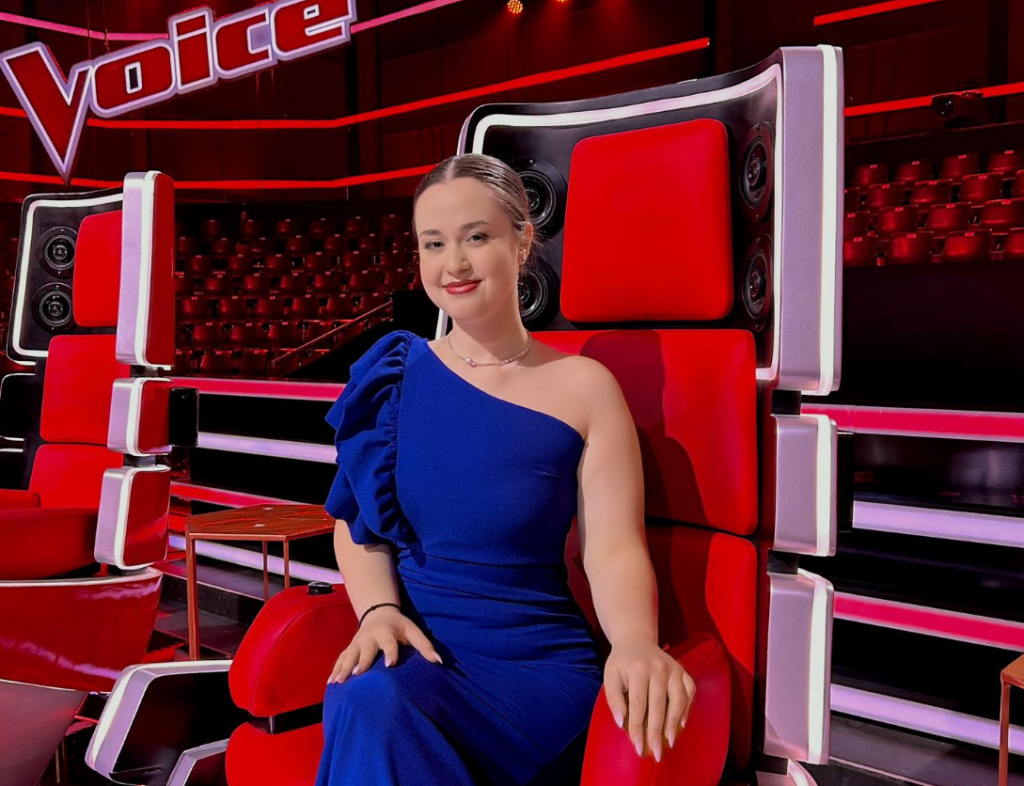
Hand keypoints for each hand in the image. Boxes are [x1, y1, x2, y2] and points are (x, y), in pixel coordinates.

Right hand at [328, 606, 443, 683]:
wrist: (378, 613)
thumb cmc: (399, 626)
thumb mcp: (413, 631)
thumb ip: (426, 646)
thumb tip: (440, 662)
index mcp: (387, 632)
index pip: (389, 643)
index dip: (390, 652)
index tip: (390, 664)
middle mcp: (370, 637)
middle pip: (365, 649)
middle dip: (361, 661)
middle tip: (357, 674)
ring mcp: (357, 642)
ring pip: (349, 655)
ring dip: (344, 668)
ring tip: (339, 682)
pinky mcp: (350, 647)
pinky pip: (341, 658)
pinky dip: (336, 669)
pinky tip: (331, 682)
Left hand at [603, 639, 695, 762]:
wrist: (635, 639)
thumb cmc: (621, 663)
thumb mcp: (610, 677)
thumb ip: (614, 699)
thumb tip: (621, 722)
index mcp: (637, 670)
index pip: (638, 705)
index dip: (638, 728)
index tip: (637, 747)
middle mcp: (658, 668)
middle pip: (658, 706)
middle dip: (656, 733)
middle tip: (655, 753)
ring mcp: (673, 668)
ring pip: (677, 700)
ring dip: (674, 723)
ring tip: (669, 742)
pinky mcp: (682, 670)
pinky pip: (689, 691)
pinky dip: (686, 707)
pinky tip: (681, 723)